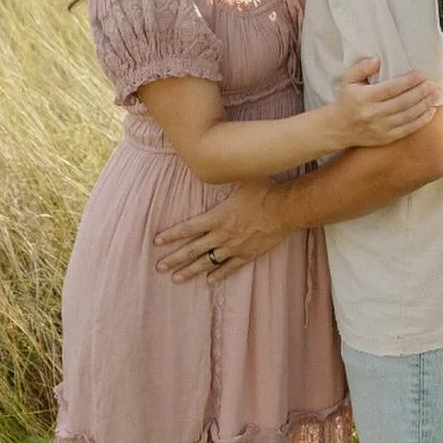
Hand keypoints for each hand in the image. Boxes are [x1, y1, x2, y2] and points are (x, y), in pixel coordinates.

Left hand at [153, 180, 288, 283]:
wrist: (286, 210)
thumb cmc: (264, 191)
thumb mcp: (240, 179)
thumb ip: (224, 174)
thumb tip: (211, 161)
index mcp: (217, 218)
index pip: (188, 228)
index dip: (171, 235)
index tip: (156, 241)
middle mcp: (222, 235)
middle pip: (192, 250)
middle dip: (174, 259)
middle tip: (159, 267)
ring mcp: (234, 248)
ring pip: (207, 263)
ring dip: (190, 271)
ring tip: (176, 279)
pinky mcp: (247, 255)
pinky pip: (229, 269)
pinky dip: (218, 275)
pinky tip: (208, 281)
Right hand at [330, 56, 442, 148]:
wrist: (339, 128)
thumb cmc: (347, 101)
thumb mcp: (348, 80)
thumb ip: (361, 67)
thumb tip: (378, 60)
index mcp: (364, 98)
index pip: (391, 88)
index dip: (408, 81)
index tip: (421, 75)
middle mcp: (373, 114)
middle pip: (403, 102)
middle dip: (421, 92)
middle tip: (433, 84)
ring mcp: (380, 128)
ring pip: (408, 116)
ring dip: (424, 105)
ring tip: (435, 94)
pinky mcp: (386, 138)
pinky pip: (407, 129)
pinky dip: (421, 121)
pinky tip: (430, 111)